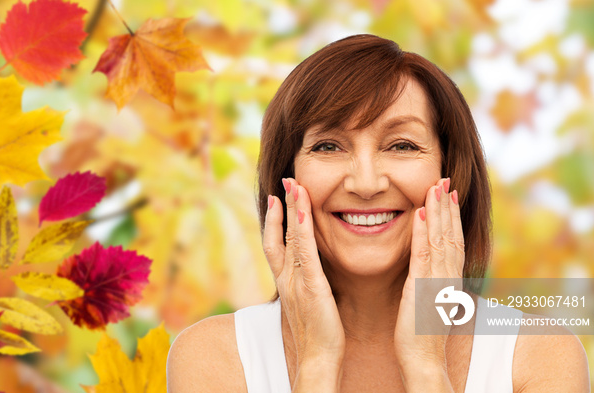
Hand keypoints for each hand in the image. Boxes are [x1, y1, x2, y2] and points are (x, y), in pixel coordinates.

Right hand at [262, 178, 345, 367]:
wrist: (318, 359)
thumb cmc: (318, 335)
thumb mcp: (310, 303)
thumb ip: (309, 285)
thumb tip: (313, 274)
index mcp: (287, 282)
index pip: (276, 245)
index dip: (275, 220)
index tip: (277, 199)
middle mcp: (286, 278)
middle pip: (278, 235)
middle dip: (280, 207)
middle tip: (284, 181)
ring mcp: (296, 281)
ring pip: (290, 238)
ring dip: (291, 209)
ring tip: (294, 185)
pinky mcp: (311, 286)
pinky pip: (304, 252)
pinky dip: (302, 228)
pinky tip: (304, 210)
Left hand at [394, 178, 462, 390]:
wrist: (423, 361)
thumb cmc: (422, 336)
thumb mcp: (428, 303)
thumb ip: (430, 284)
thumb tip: (428, 272)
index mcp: (448, 280)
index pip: (453, 242)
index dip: (451, 217)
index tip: (448, 194)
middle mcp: (448, 277)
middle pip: (452, 234)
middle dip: (448, 206)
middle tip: (446, 179)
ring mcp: (438, 281)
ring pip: (442, 239)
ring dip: (440, 210)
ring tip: (437, 186)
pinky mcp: (423, 288)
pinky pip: (425, 254)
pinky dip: (425, 231)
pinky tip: (422, 212)